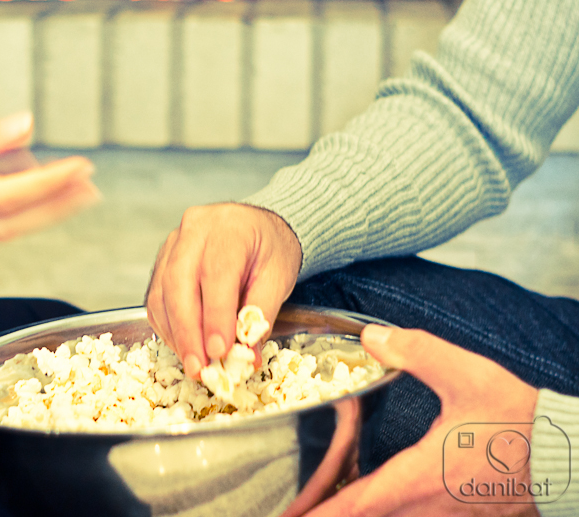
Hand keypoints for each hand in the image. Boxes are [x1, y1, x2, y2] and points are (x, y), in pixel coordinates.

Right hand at [0, 111, 99, 250]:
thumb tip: (27, 126)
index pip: (7, 196)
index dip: (51, 184)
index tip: (83, 167)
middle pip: (11, 224)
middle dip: (56, 207)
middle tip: (92, 188)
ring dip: (36, 213)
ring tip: (70, 191)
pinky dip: (3, 212)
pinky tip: (18, 187)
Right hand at [145, 203, 301, 377]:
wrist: (256, 228)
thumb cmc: (268, 250)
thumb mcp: (278, 279)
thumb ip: (261, 315)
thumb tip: (245, 353)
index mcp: (229, 228)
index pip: (216, 274)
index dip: (215, 316)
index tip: (219, 350)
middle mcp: (195, 230)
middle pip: (179, 283)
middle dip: (187, 332)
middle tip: (199, 367)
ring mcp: (173, 244)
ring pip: (161, 293)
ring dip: (175, 334)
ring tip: (193, 363)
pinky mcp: (162, 261)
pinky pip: (155, 298)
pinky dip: (167, 327)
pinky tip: (184, 345)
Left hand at [303, 325, 539, 516]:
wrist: (567, 455)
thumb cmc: (519, 420)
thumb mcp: (467, 376)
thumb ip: (417, 352)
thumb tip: (371, 338)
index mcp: (417, 478)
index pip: (352, 505)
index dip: (315, 512)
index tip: (285, 516)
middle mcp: (426, 508)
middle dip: (328, 513)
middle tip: (295, 507)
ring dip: (357, 513)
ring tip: (328, 501)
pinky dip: (386, 512)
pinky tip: (381, 497)